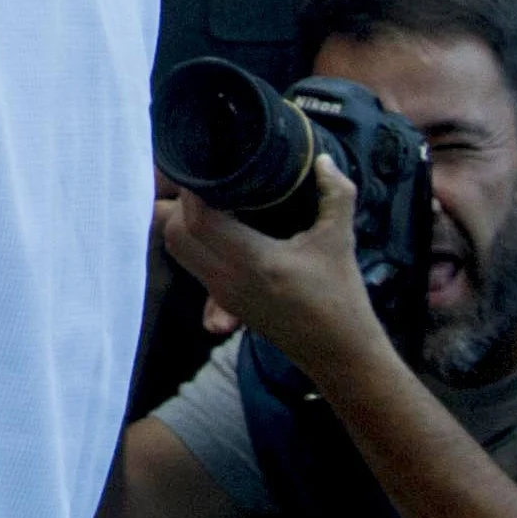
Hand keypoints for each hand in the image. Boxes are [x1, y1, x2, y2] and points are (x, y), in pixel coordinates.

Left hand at [157, 157, 387, 382]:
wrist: (340, 357)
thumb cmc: (341, 299)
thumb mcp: (340, 241)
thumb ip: (335, 194)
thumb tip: (323, 160)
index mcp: (252, 262)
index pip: (198, 220)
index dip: (194, 189)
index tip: (208, 163)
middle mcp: (227, 279)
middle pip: (175, 234)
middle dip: (183, 202)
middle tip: (208, 180)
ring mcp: (222, 293)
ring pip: (179, 250)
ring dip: (185, 221)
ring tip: (216, 199)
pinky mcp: (225, 302)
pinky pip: (193, 264)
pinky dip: (196, 240)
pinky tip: (224, 224)